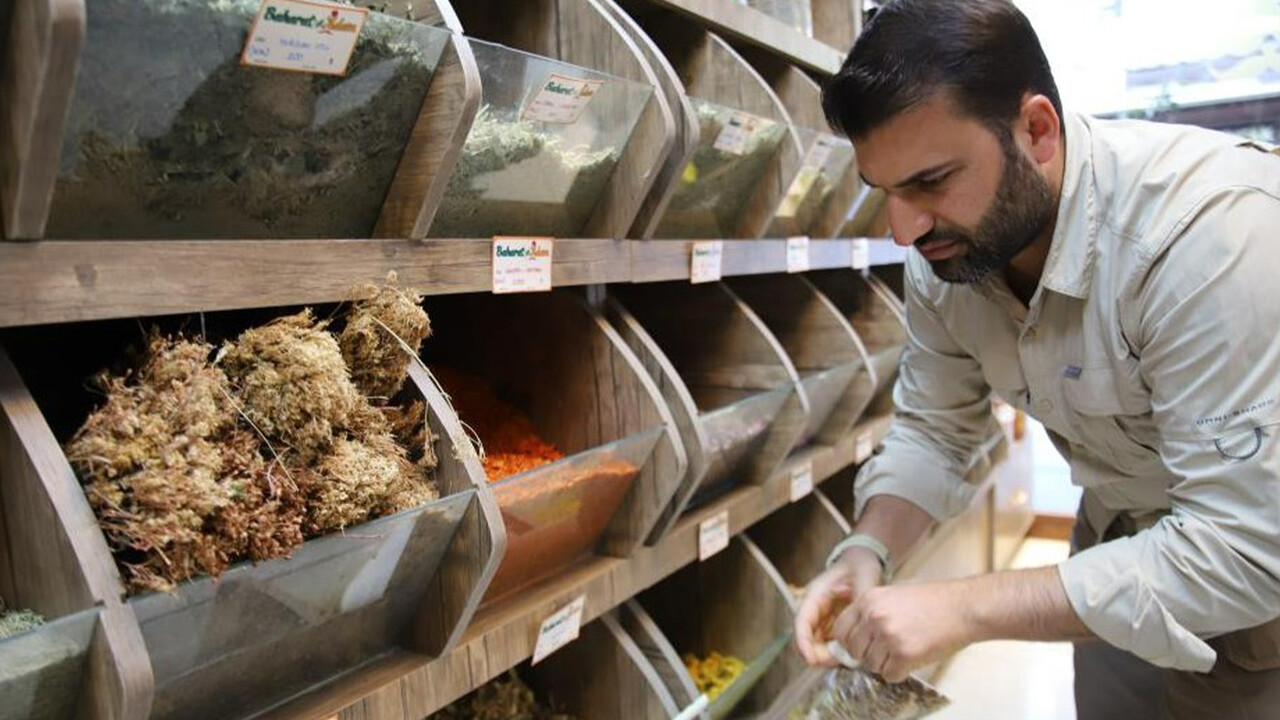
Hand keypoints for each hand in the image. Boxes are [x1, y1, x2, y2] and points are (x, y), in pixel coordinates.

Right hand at [795, 547, 883, 665]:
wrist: (863, 559)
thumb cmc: (860, 565)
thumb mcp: (864, 579)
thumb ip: (862, 600)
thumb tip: (864, 622)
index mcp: (815, 595)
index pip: (802, 622)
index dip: (804, 643)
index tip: (811, 660)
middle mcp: (815, 609)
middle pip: (808, 638)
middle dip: (819, 655)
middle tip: (840, 663)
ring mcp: (823, 618)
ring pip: (818, 644)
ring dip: (830, 655)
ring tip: (851, 659)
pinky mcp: (832, 624)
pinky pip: (831, 643)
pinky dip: (840, 651)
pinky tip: (855, 654)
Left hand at [832, 581, 974, 682]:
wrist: (964, 607)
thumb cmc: (934, 600)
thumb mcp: (894, 594)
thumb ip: (872, 612)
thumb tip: (856, 636)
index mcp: (868, 599)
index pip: (841, 630)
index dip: (851, 642)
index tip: (864, 646)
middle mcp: (873, 616)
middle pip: (854, 650)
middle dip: (868, 655)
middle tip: (887, 652)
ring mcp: (888, 635)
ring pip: (871, 665)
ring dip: (886, 664)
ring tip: (904, 652)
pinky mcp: (904, 654)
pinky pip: (890, 675)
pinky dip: (900, 673)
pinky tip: (913, 660)